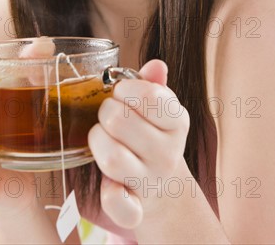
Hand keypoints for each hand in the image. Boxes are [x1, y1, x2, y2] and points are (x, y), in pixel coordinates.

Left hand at [88, 59, 189, 228]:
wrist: (162, 186)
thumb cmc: (151, 134)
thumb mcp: (157, 106)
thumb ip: (152, 83)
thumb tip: (156, 65)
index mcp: (177, 121)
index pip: (149, 96)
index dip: (124, 88)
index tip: (120, 92)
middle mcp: (168, 152)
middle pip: (119, 121)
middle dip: (104, 112)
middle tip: (108, 116)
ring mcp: (151, 181)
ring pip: (112, 157)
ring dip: (97, 142)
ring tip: (102, 139)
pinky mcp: (135, 209)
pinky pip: (116, 203)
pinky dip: (108, 194)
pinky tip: (108, 183)